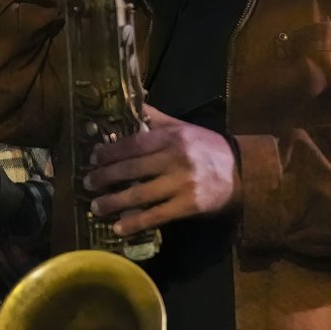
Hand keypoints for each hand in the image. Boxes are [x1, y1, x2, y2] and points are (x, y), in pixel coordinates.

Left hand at [85, 105, 239, 236]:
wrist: (242, 174)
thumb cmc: (208, 149)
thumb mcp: (184, 128)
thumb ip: (157, 119)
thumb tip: (133, 102)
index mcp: (173, 137)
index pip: (134, 143)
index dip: (110, 152)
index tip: (93, 158)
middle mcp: (176, 159)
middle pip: (132, 169)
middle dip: (106, 177)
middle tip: (88, 183)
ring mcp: (182, 183)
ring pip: (140, 195)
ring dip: (114, 202)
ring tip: (96, 207)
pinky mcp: (188, 205)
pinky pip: (156, 216)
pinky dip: (135, 223)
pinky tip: (119, 228)